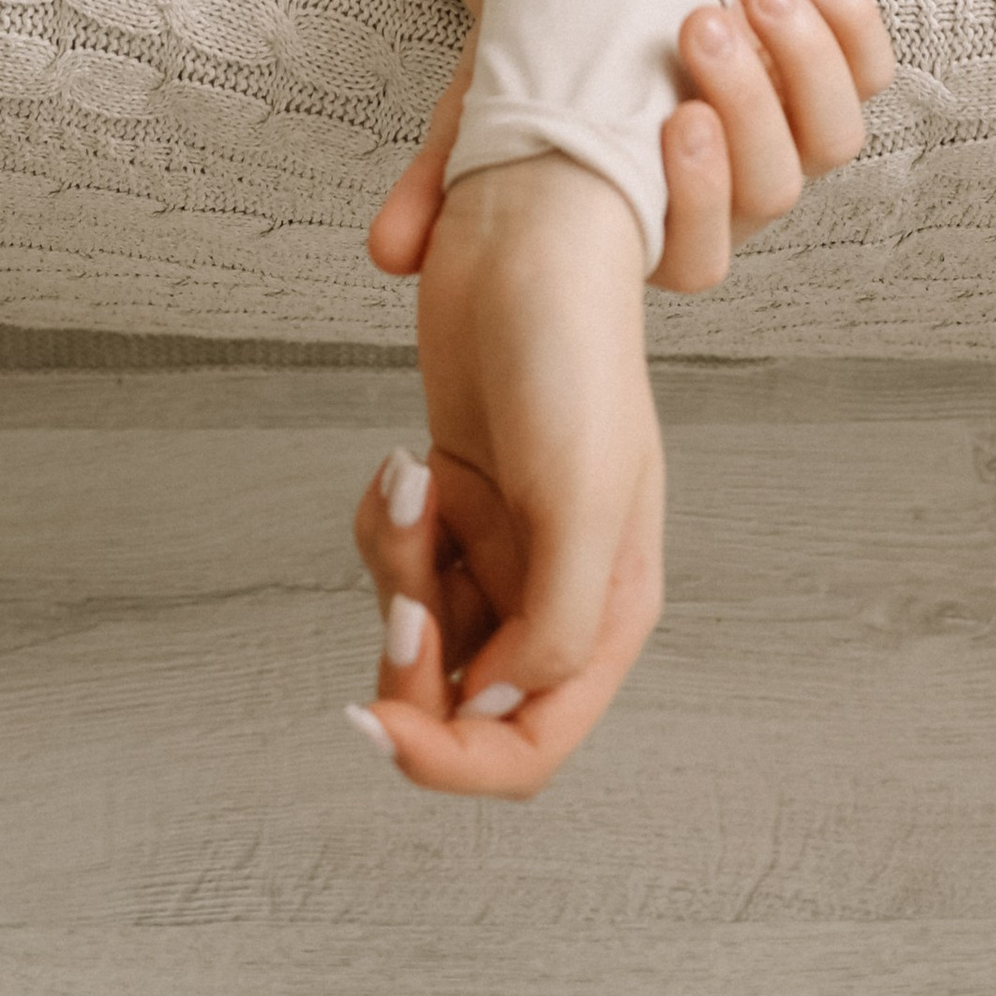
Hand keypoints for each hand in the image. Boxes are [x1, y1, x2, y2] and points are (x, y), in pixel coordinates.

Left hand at [351, 154, 658, 795]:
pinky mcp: (454, 498)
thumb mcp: (584, 496)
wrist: (528, 235)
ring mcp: (503, 544)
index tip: (384, 725)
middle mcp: (558, 590)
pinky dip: (384, 524)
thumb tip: (496, 704)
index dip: (453, 760)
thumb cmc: (572, 350)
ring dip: (397, 572)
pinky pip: (397, 561)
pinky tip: (406, 464)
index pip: (529, 743)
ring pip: (420, 630)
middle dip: (414, 656)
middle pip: (462, 701)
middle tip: (404, 600)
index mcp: (610, 608)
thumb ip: (557, 624)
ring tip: (411, 485)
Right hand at [366, 0, 894, 295]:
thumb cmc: (545, 62)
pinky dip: (851, 22)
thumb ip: (442, 176)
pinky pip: (869, 69)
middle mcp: (734, 192)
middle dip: (748, 101)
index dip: (699, 196)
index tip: (673, 117)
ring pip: (832, 133)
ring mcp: (788, 134)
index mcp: (659, 223)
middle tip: (698, 19)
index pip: (699, 253)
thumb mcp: (485, 107)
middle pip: (774, 187)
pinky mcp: (827, 74)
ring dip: (803, 59)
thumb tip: (392, 254)